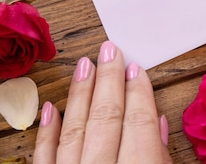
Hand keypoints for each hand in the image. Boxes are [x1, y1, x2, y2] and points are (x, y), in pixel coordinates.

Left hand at [33, 41, 171, 163]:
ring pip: (74, 130)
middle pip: (106, 118)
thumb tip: (158, 125)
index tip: (136, 69)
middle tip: (110, 51)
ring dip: (80, 95)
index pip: (139, 125)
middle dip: (109, 81)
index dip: (139, 94)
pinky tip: (48, 108)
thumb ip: (161, 160)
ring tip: (85, 65)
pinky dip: (46, 133)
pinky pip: (44, 158)